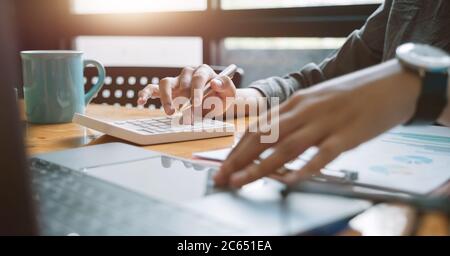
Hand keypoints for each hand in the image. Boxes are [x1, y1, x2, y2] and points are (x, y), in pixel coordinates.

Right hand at [137, 64, 236, 117]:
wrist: (216, 100)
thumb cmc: (222, 96)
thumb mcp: (230, 92)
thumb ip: (226, 85)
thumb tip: (214, 81)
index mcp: (203, 71)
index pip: (198, 79)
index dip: (196, 92)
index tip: (195, 105)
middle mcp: (188, 73)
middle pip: (181, 82)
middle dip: (184, 100)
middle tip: (187, 114)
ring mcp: (176, 81)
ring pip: (164, 82)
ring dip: (166, 98)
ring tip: (170, 112)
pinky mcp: (167, 89)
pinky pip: (153, 88)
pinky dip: (146, 94)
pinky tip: (140, 102)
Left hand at [214, 59, 420, 187]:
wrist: (393, 82)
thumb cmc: (353, 95)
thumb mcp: (317, 101)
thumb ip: (296, 119)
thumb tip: (273, 141)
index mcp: (296, 103)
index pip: (258, 128)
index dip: (237, 149)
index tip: (223, 166)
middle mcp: (305, 110)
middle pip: (265, 137)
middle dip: (239, 160)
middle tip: (221, 178)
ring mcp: (326, 122)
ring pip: (286, 146)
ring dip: (260, 166)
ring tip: (240, 182)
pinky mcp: (349, 134)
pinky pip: (323, 153)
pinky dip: (305, 167)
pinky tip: (291, 180)